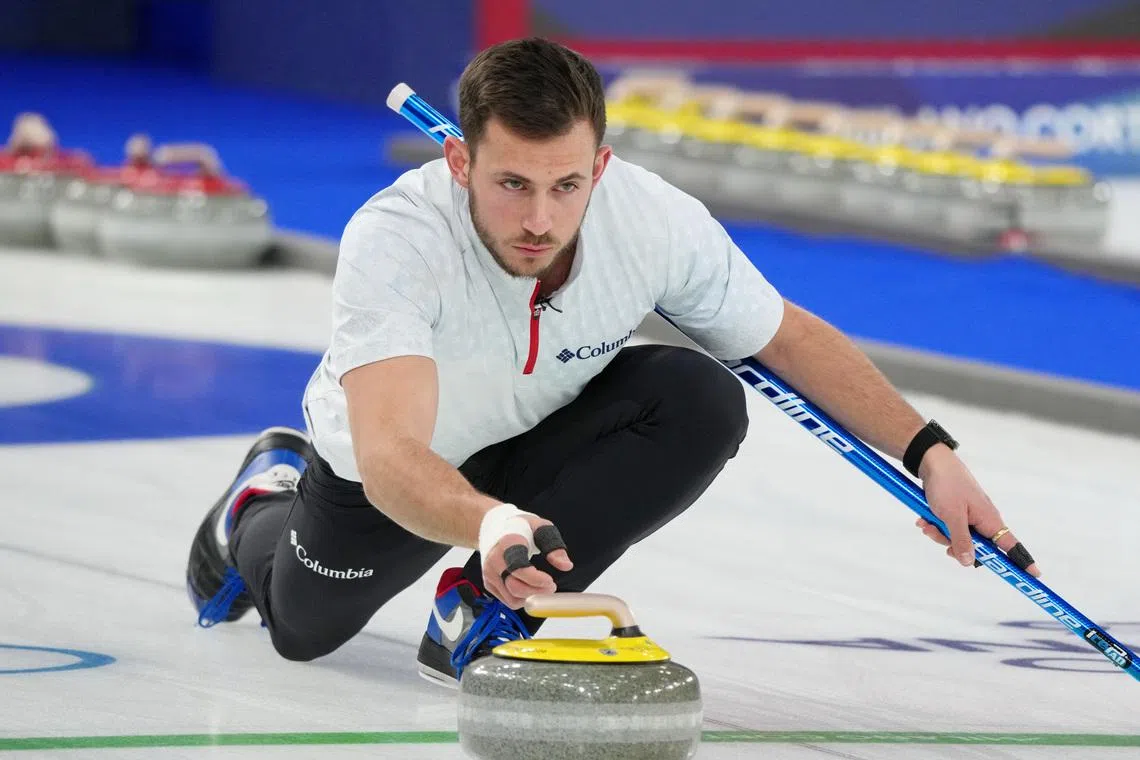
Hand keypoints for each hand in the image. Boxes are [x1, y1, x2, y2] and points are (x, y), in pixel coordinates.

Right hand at [480, 509, 573, 608]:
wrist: (496, 529)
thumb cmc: (521, 528)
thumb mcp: (541, 529)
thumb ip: (554, 547)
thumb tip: (566, 566)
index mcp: (507, 544)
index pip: (519, 568)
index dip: (536, 579)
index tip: (551, 581)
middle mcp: (494, 561)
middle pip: (515, 587)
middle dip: (537, 591)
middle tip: (551, 586)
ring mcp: (490, 574)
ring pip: (513, 598)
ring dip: (532, 597)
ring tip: (542, 587)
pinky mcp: (490, 584)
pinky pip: (509, 601)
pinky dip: (523, 599)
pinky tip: (531, 588)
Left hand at [914, 444, 1040, 577]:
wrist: (932, 462)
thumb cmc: (947, 485)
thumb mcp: (952, 516)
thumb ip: (961, 540)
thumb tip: (968, 562)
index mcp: (991, 521)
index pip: (1012, 546)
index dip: (1023, 562)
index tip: (1035, 576)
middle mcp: (984, 520)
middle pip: (976, 548)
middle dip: (953, 545)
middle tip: (939, 534)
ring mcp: (970, 516)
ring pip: (957, 539)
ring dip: (939, 533)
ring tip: (927, 522)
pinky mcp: (957, 512)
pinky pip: (948, 528)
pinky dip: (935, 525)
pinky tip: (924, 518)